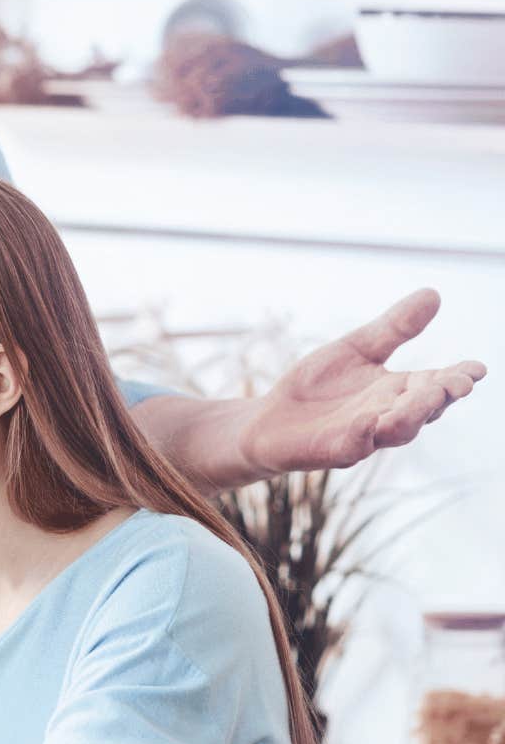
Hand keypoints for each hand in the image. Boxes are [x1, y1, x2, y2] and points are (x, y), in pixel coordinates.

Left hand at [240, 289, 485, 474]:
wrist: (266, 420)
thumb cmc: (316, 387)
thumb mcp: (356, 349)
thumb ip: (393, 328)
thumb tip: (434, 293)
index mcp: (397, 392)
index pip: (436, 385)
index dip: (457, 378)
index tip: (477, 368)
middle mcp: (387, 416)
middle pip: (423, 409)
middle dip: (441, 395)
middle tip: (457, 382)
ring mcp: (362, 436)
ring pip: (397, 430)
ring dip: (413, 413)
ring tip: (429, 393)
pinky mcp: (332, 450)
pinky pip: (353, 446)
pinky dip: (364, 434)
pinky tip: (370, 420)